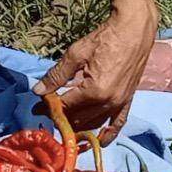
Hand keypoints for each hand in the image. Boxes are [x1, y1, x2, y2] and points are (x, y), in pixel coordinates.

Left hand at [37, 4, 154, 135]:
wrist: (134, 30)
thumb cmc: (105, 38)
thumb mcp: (76, 54)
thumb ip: (56, 75)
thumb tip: (38, 90)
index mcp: (94, 91)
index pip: (65, 106)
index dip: (49, 106)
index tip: (37, 105)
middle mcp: (108, 102)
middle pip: (78, 117)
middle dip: (61, 115)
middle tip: (48, 109)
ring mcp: (119, 104)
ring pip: (93, 123)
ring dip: (77, 124)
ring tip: (64, 119)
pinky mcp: (128, 101)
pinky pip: (117, 124)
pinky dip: (107, 134)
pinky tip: (99, 141)